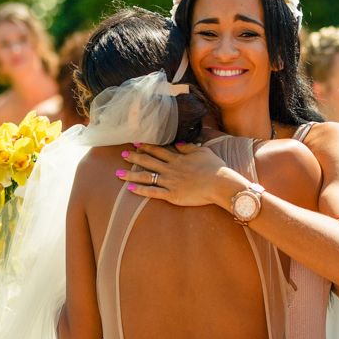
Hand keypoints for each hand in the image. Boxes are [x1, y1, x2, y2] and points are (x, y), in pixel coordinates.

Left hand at [115, 142, 235, 207]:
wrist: (220, 184)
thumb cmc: (215, 167)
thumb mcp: (203, 152)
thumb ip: (189, 147)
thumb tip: (179, 144)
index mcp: (178, 158)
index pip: (159, 150)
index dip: (146, 146)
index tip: (136, 143)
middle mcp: (171, 168)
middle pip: (149, 161)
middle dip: (135, 157)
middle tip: (123, 154)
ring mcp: (170, 182)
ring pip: (147, 176)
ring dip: (132, 174)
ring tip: (118, 173)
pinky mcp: (172, 195)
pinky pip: (153, 192)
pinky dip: (141, 190)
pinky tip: (130, 188)